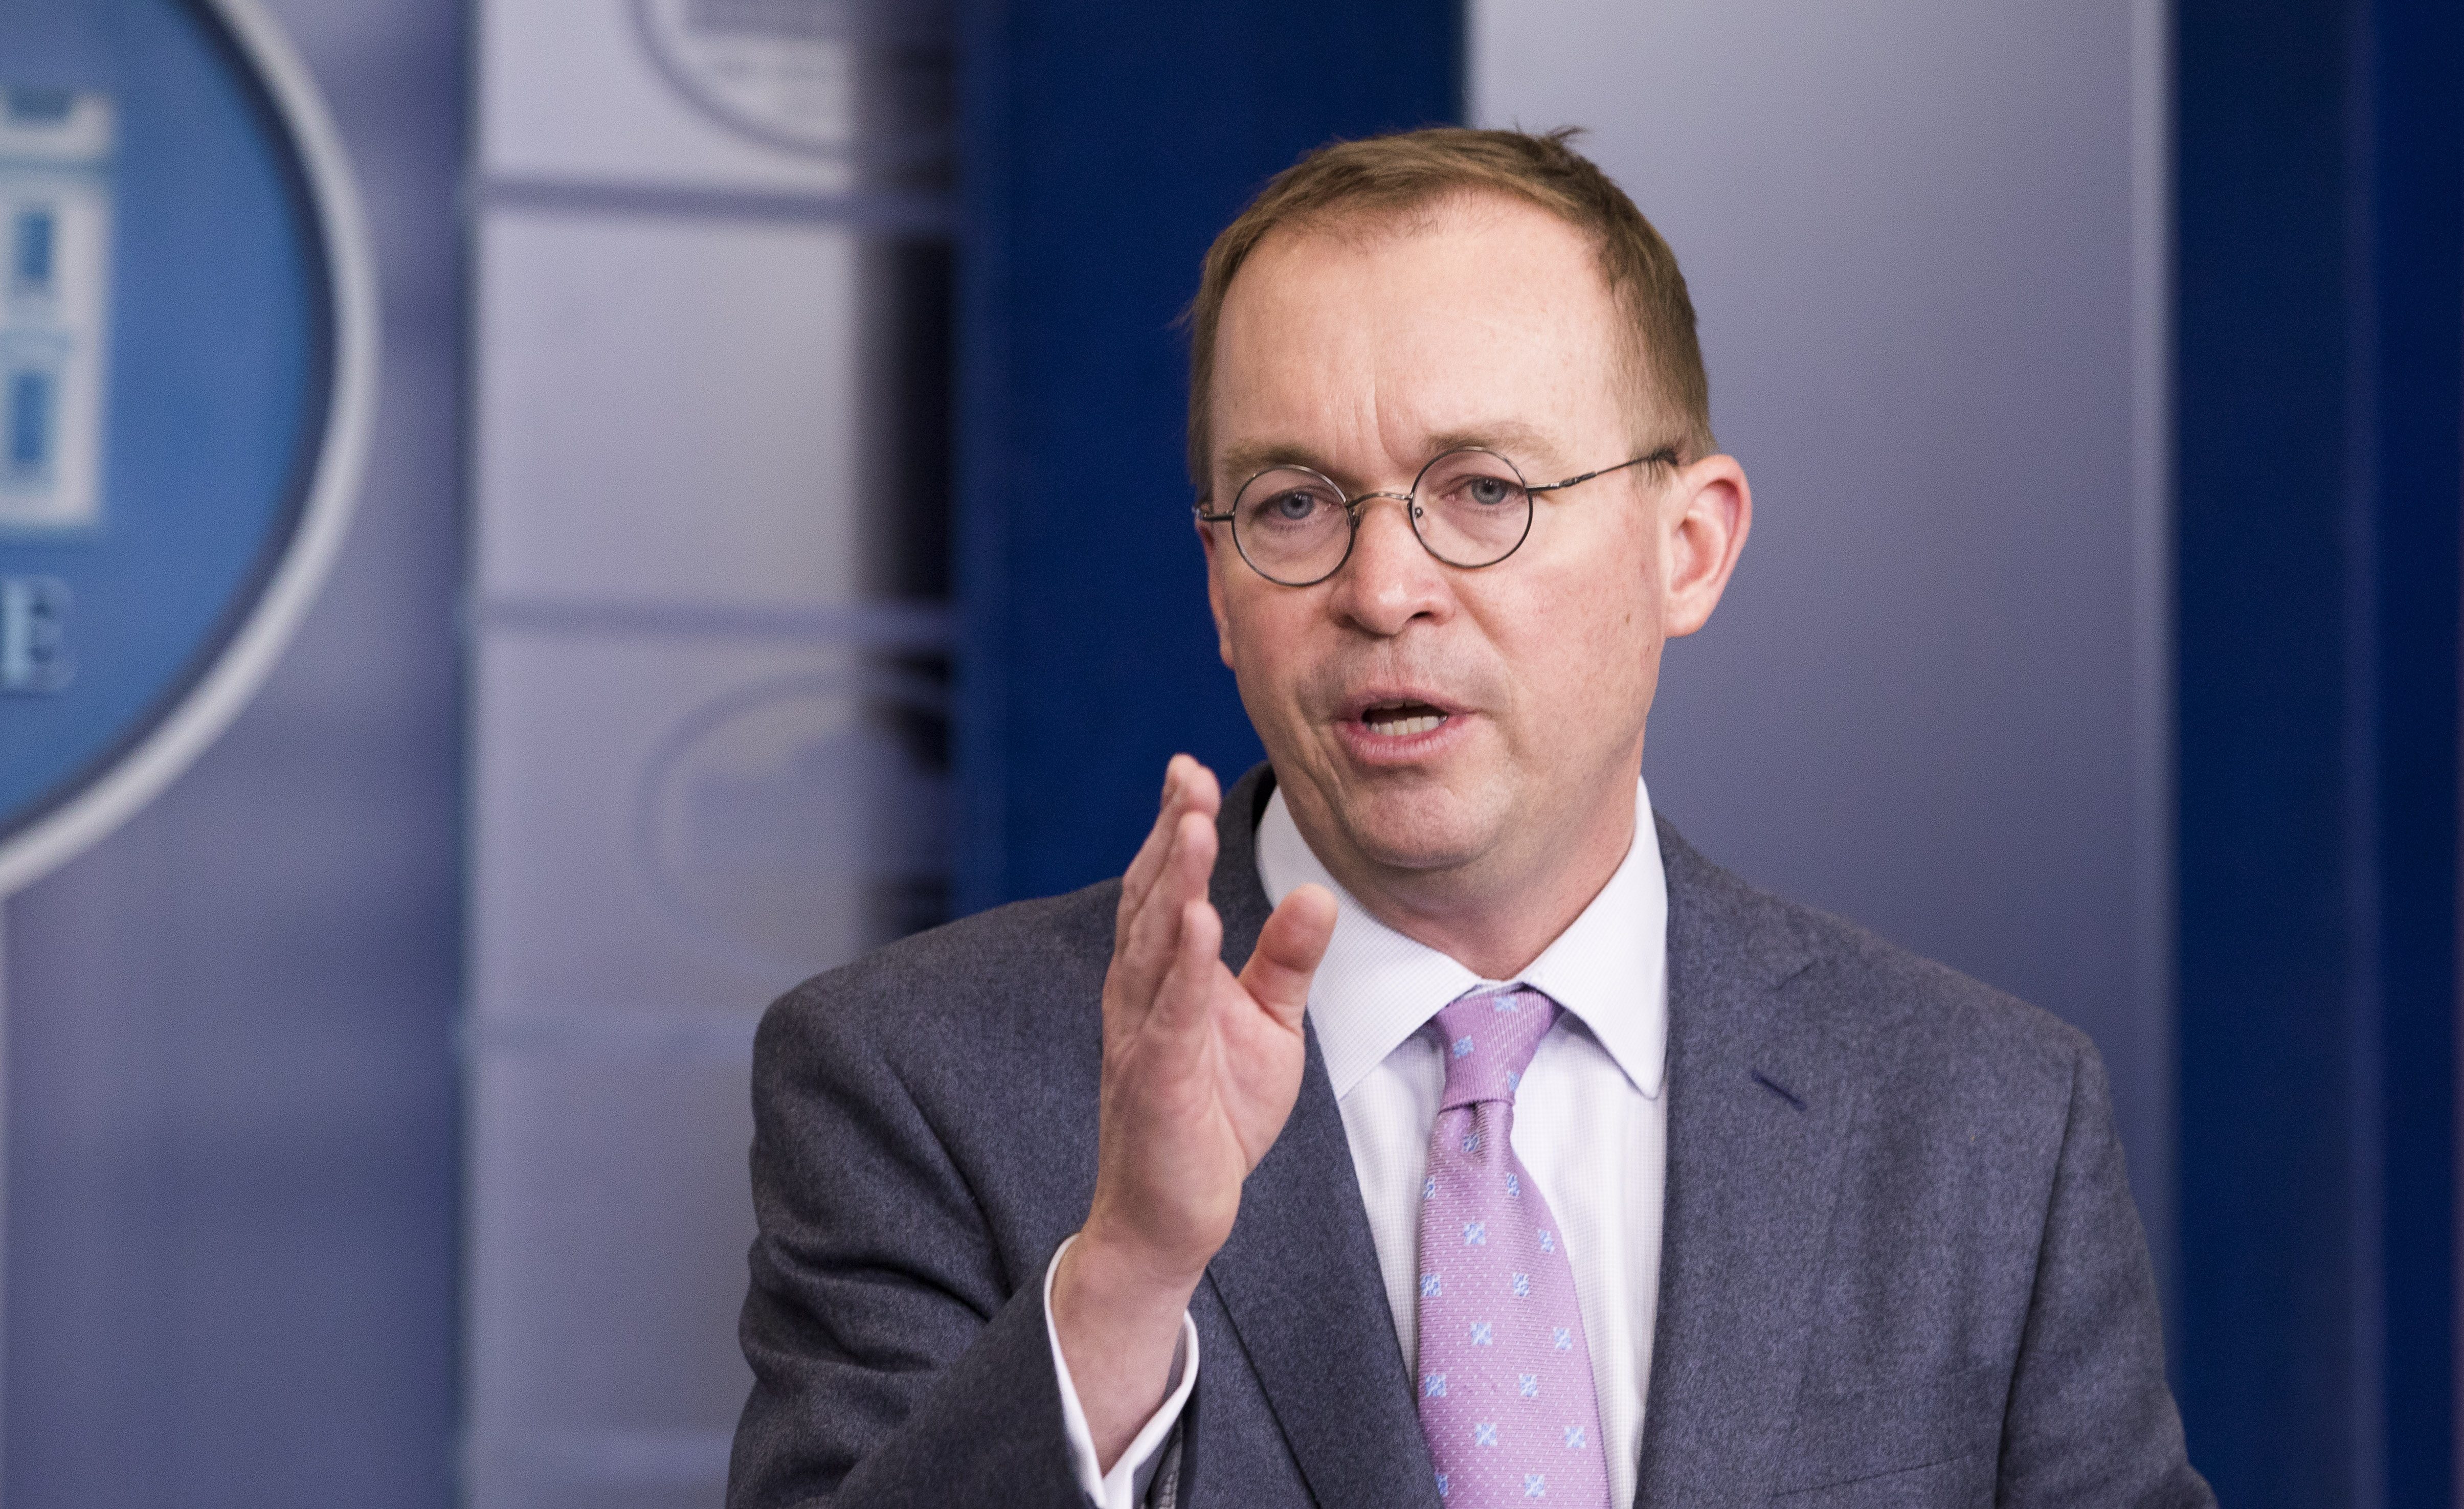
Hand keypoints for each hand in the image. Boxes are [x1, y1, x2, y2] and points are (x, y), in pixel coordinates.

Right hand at [1052, 756, 1336, 1468]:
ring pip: (1153, 946)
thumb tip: (1319, 893)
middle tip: (1187, 774)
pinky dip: (1181, 967)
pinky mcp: (1157, 1082)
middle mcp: (1140, 994)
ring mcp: (1143, 1036)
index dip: (1175, 827)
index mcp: (1162, 975)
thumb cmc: (1213, 1114)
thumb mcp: (1268, 1025)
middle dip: (1170, 833)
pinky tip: (1195, 922)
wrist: (1173, 1214)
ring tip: (1192, 824)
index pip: (1165, 887)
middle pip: (1152, 900)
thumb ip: (1286, 959)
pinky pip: (1168, 1016)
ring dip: (1173, 882)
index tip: (1191, 770)